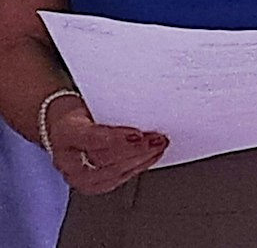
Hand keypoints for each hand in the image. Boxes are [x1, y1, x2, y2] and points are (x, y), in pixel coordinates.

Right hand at [42, 95, 167, 194]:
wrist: (64, 128)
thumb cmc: (82, 114)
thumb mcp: (91, 103)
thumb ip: (114, 108)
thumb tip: (143, 108)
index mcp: (65, 133)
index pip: (91, 138)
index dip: (116, 138)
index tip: (139, 134)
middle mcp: (66, 159)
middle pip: (103, 159)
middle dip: (135, 151)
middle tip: (157, 141)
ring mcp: (75, 176)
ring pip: (111, 173)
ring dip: (140, 161)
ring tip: (158, 148)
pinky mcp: (89, 186)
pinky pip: (116, 181)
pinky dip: (136, 169)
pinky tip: (150, 158)